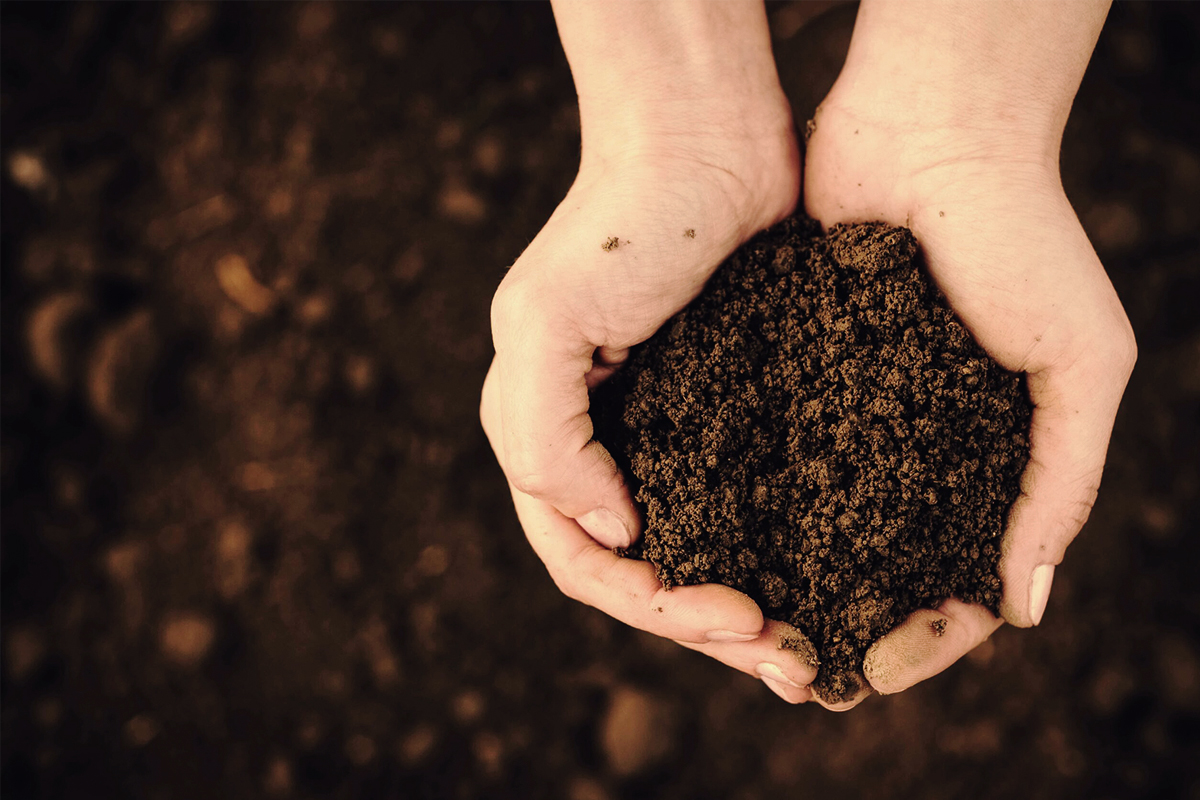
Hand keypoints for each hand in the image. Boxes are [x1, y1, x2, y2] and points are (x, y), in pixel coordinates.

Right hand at [480, 0, 824, 701]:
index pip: (580, 557)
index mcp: (541, 434)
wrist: (708, 136)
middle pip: (643, 572)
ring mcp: (663, 432)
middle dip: (706, 625)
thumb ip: (541, 433)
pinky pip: (744, 504)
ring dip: (743, 608)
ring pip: (697, 550)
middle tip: (788, 662)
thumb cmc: (625, 219)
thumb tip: (612, 529)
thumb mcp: (549, 318)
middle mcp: (598, 445)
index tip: (730, 615)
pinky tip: (823, 575)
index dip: (648, 603)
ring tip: (807, 650)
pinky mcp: (726, 413)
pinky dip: (775, 551)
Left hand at [803, 74, 1135, 701]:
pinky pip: (763, 451)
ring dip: (784, 579)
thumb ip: (1060, 480)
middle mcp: (912, 449)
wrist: (931, 134)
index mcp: (988, 461)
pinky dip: (743, 501)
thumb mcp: (1078, 360)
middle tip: (798, 667)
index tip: (883, 665)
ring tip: (745, 623)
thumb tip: (1023, 608)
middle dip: (843, 623)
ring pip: (812, 523)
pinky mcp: (788, 371)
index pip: (962, 579)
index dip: (930, 632)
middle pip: (875, 567)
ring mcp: (847, 414)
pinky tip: (709, 539)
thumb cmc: (1023, 239)